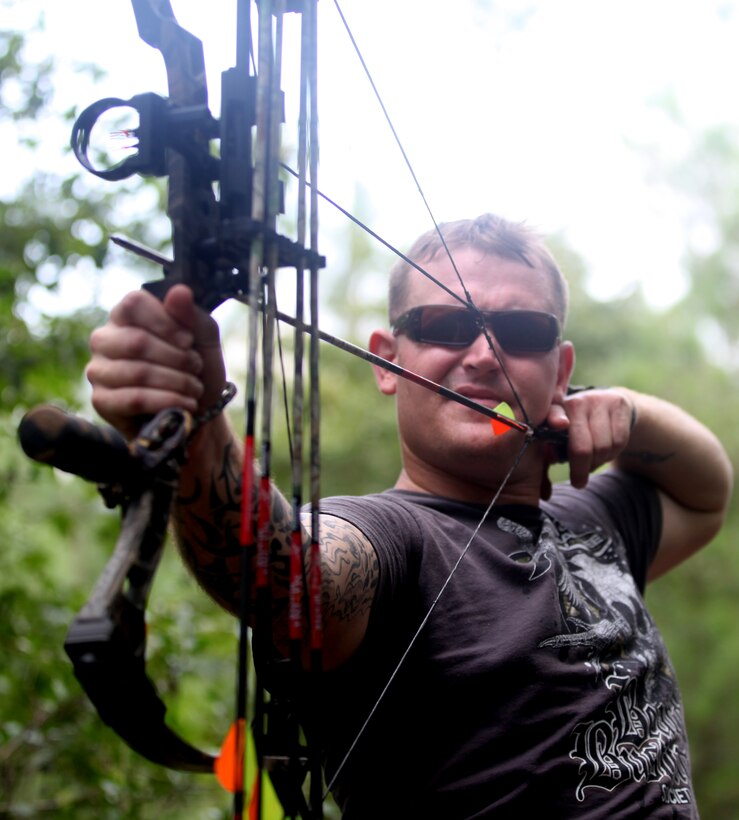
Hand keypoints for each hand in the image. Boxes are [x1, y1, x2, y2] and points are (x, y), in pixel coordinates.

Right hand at [86, 285, 226, 438]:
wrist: (198, 412)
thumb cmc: (196, 370)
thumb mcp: (204, 339)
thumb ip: (192, 315)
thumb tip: (179, 290)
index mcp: (126, 316)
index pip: (134, 303)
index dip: (166, 322)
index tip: (188, 340)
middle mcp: (105, 339)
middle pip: (137, 340)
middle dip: (177, 358)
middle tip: (196, 367)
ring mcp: (99, 370)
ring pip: (138, 372)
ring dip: (177, 382)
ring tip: (194, 388)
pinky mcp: (102, 401)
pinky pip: (134, 399)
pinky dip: (167, 401)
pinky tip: (185, 404)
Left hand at [544, 388, 635, 488]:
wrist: (607, 402)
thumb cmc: (576, 427)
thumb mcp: (560, 434)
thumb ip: (552, 448)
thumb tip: (551, 458)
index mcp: (557, 408)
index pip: (555, 414)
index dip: (556, 420)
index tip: (561, 425)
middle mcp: (577, 401)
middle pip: (582, 446)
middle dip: (580, 469)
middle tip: (579, 482)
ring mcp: (599, 401)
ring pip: (603, 447)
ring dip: (599, 462)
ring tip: (593, 461)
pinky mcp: (619, 404)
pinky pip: (619, 441)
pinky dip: (613, 454)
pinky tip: (607, 452)